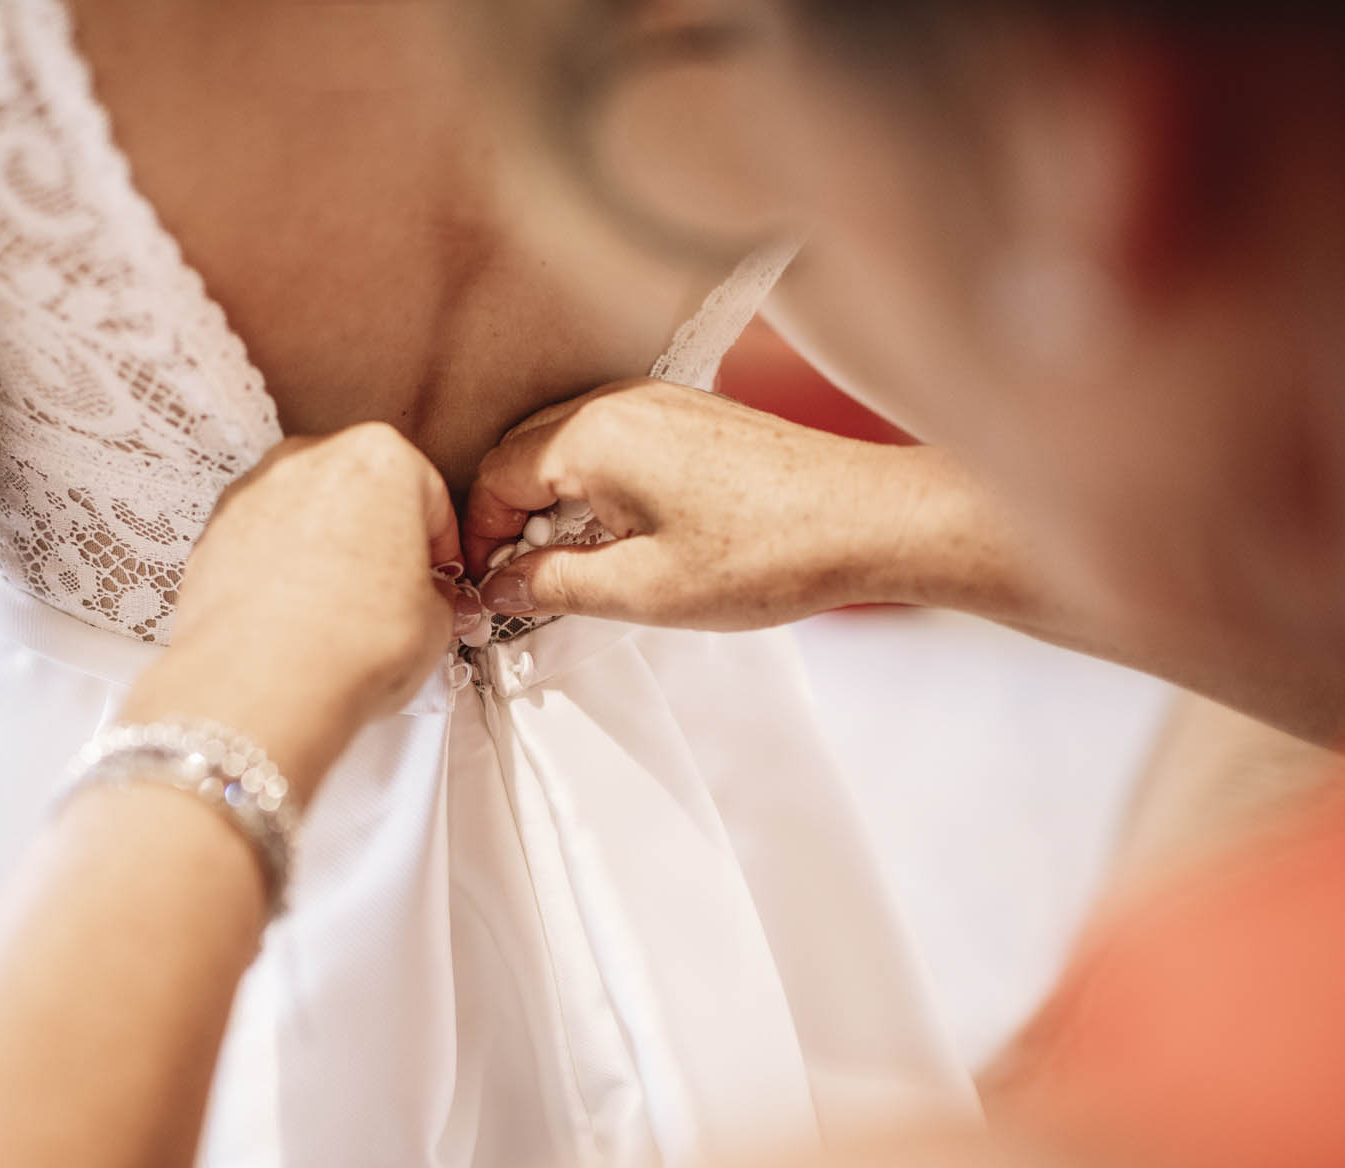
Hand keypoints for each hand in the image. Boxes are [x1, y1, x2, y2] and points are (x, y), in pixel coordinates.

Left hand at [129, 424, 476, 795]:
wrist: (260, 688)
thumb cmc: (348, 646)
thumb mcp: (435, 622)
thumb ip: (436, 594)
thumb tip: (428, 600)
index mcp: (379, 458)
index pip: (428, 494)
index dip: (441, 544)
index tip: (440, 573)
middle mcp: (309, 459)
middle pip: (361, 493)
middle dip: (380, 538)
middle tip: (394, 591)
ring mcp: (252, 492)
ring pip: (306, 514)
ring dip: (327, 551)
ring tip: (340, 613)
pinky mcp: (212, 532)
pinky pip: (261, 543)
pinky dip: (279, 571)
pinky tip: (296, 618)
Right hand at [464, 379, 1021, 629]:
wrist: (866, 521)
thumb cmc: (767, 552)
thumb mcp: (641, 591)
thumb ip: (553, 586)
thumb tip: (502, 587)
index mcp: (592, 437)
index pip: (494, 478)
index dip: (478, 539)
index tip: (487, 586)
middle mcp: (617, 403)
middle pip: (521, 452)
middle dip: (508, 518)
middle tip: (521, 583)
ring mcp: (656, 400)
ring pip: (564, 445)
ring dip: (550, 501)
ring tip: (574, 566)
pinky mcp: (688, 412)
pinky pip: (610, 440)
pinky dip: (593, 484)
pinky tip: (620, 535)